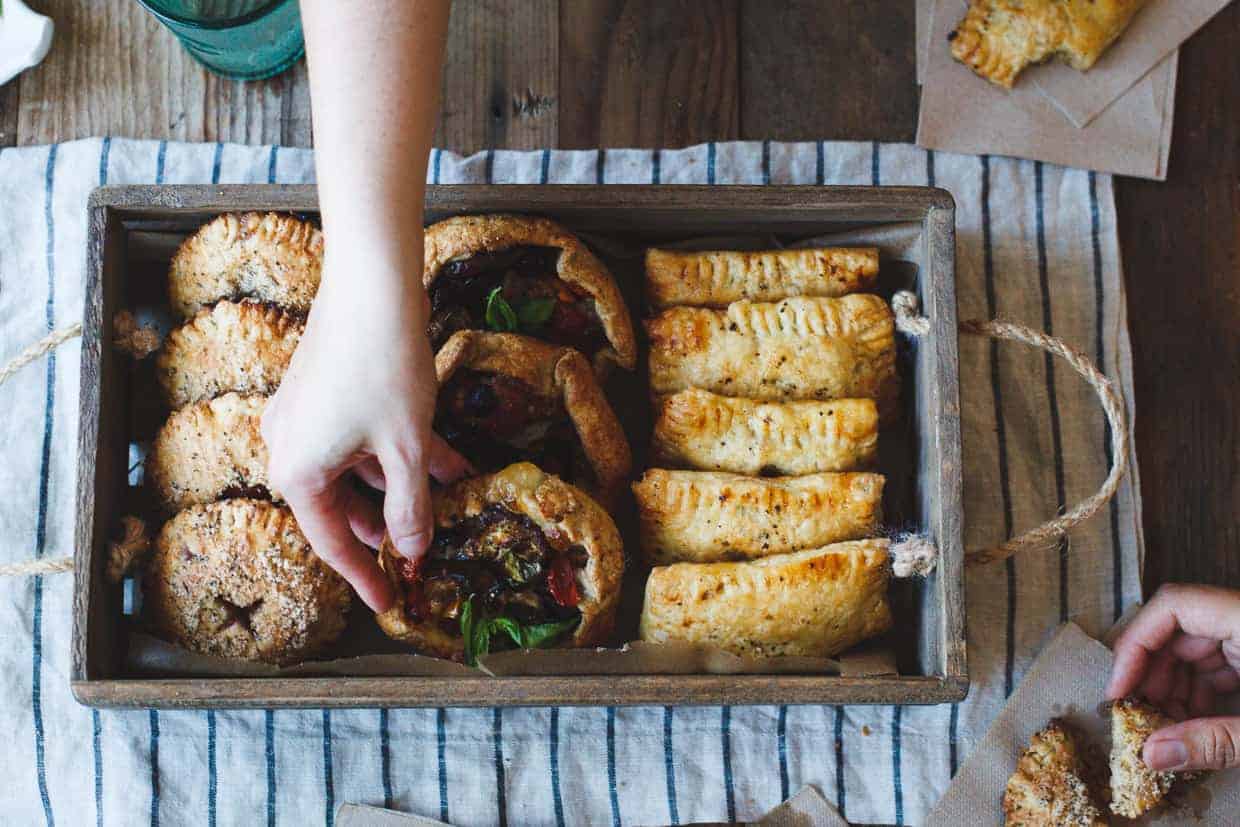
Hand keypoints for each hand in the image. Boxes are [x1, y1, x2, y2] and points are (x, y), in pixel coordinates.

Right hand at [261, 255, 469, 611]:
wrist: (372, 286)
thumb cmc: (385, 370)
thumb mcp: (406, 449)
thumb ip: (409, 507)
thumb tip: (413, 553)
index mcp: (297, 472)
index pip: (332, 542)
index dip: (365, 575)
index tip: (389, 604)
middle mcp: (290, 447)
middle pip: (343, 506)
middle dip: (390, 527)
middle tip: (427, 552)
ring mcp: (306, 417)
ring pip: (358, 470)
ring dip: (404, 486)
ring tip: (453, 501)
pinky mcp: (325, 392)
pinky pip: (361, 439)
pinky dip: (399, 454)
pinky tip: (449, 462)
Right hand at [1107, 583, 1239, 771]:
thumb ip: (1215, 741)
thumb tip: (1151, 754)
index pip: (1172, 606)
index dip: (1136, 644)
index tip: (1120, 689)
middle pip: (1176, 630)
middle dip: (1151, 675)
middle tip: (1139, 717)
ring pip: (1193, 649)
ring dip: (1172, 688)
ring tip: (1167, 728)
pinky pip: (1216, 662)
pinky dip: (1198, 692)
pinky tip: (1194, 724)